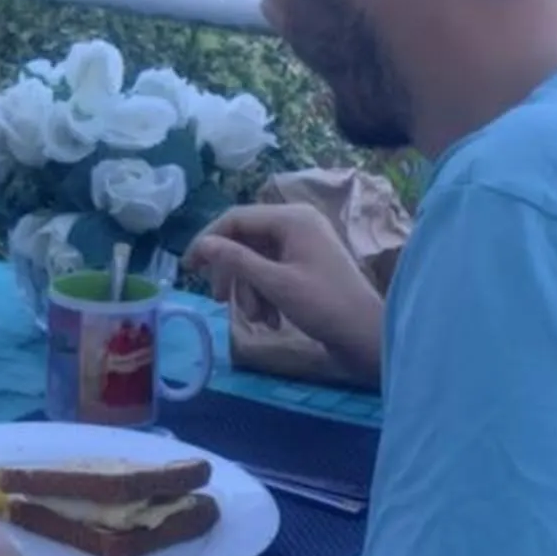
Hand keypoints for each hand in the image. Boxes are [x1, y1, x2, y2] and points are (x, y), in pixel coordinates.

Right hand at [184, 202, 385, 386]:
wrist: (368, 337)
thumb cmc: (324, 305)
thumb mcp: (275, 283)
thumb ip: (236, 260)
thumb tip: (202, 245)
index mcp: (292, 218)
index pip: (236, 218)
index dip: (209, 240)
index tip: (189, 268)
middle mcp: (297, 224)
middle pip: (245, 240)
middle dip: (233, 272)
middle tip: (222, 301)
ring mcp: (303, 245)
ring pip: (256, 260)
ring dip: (250, 291)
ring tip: (259, 319)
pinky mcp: (307, 267)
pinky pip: (272, 273)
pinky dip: (266, 295)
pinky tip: (272, 321)